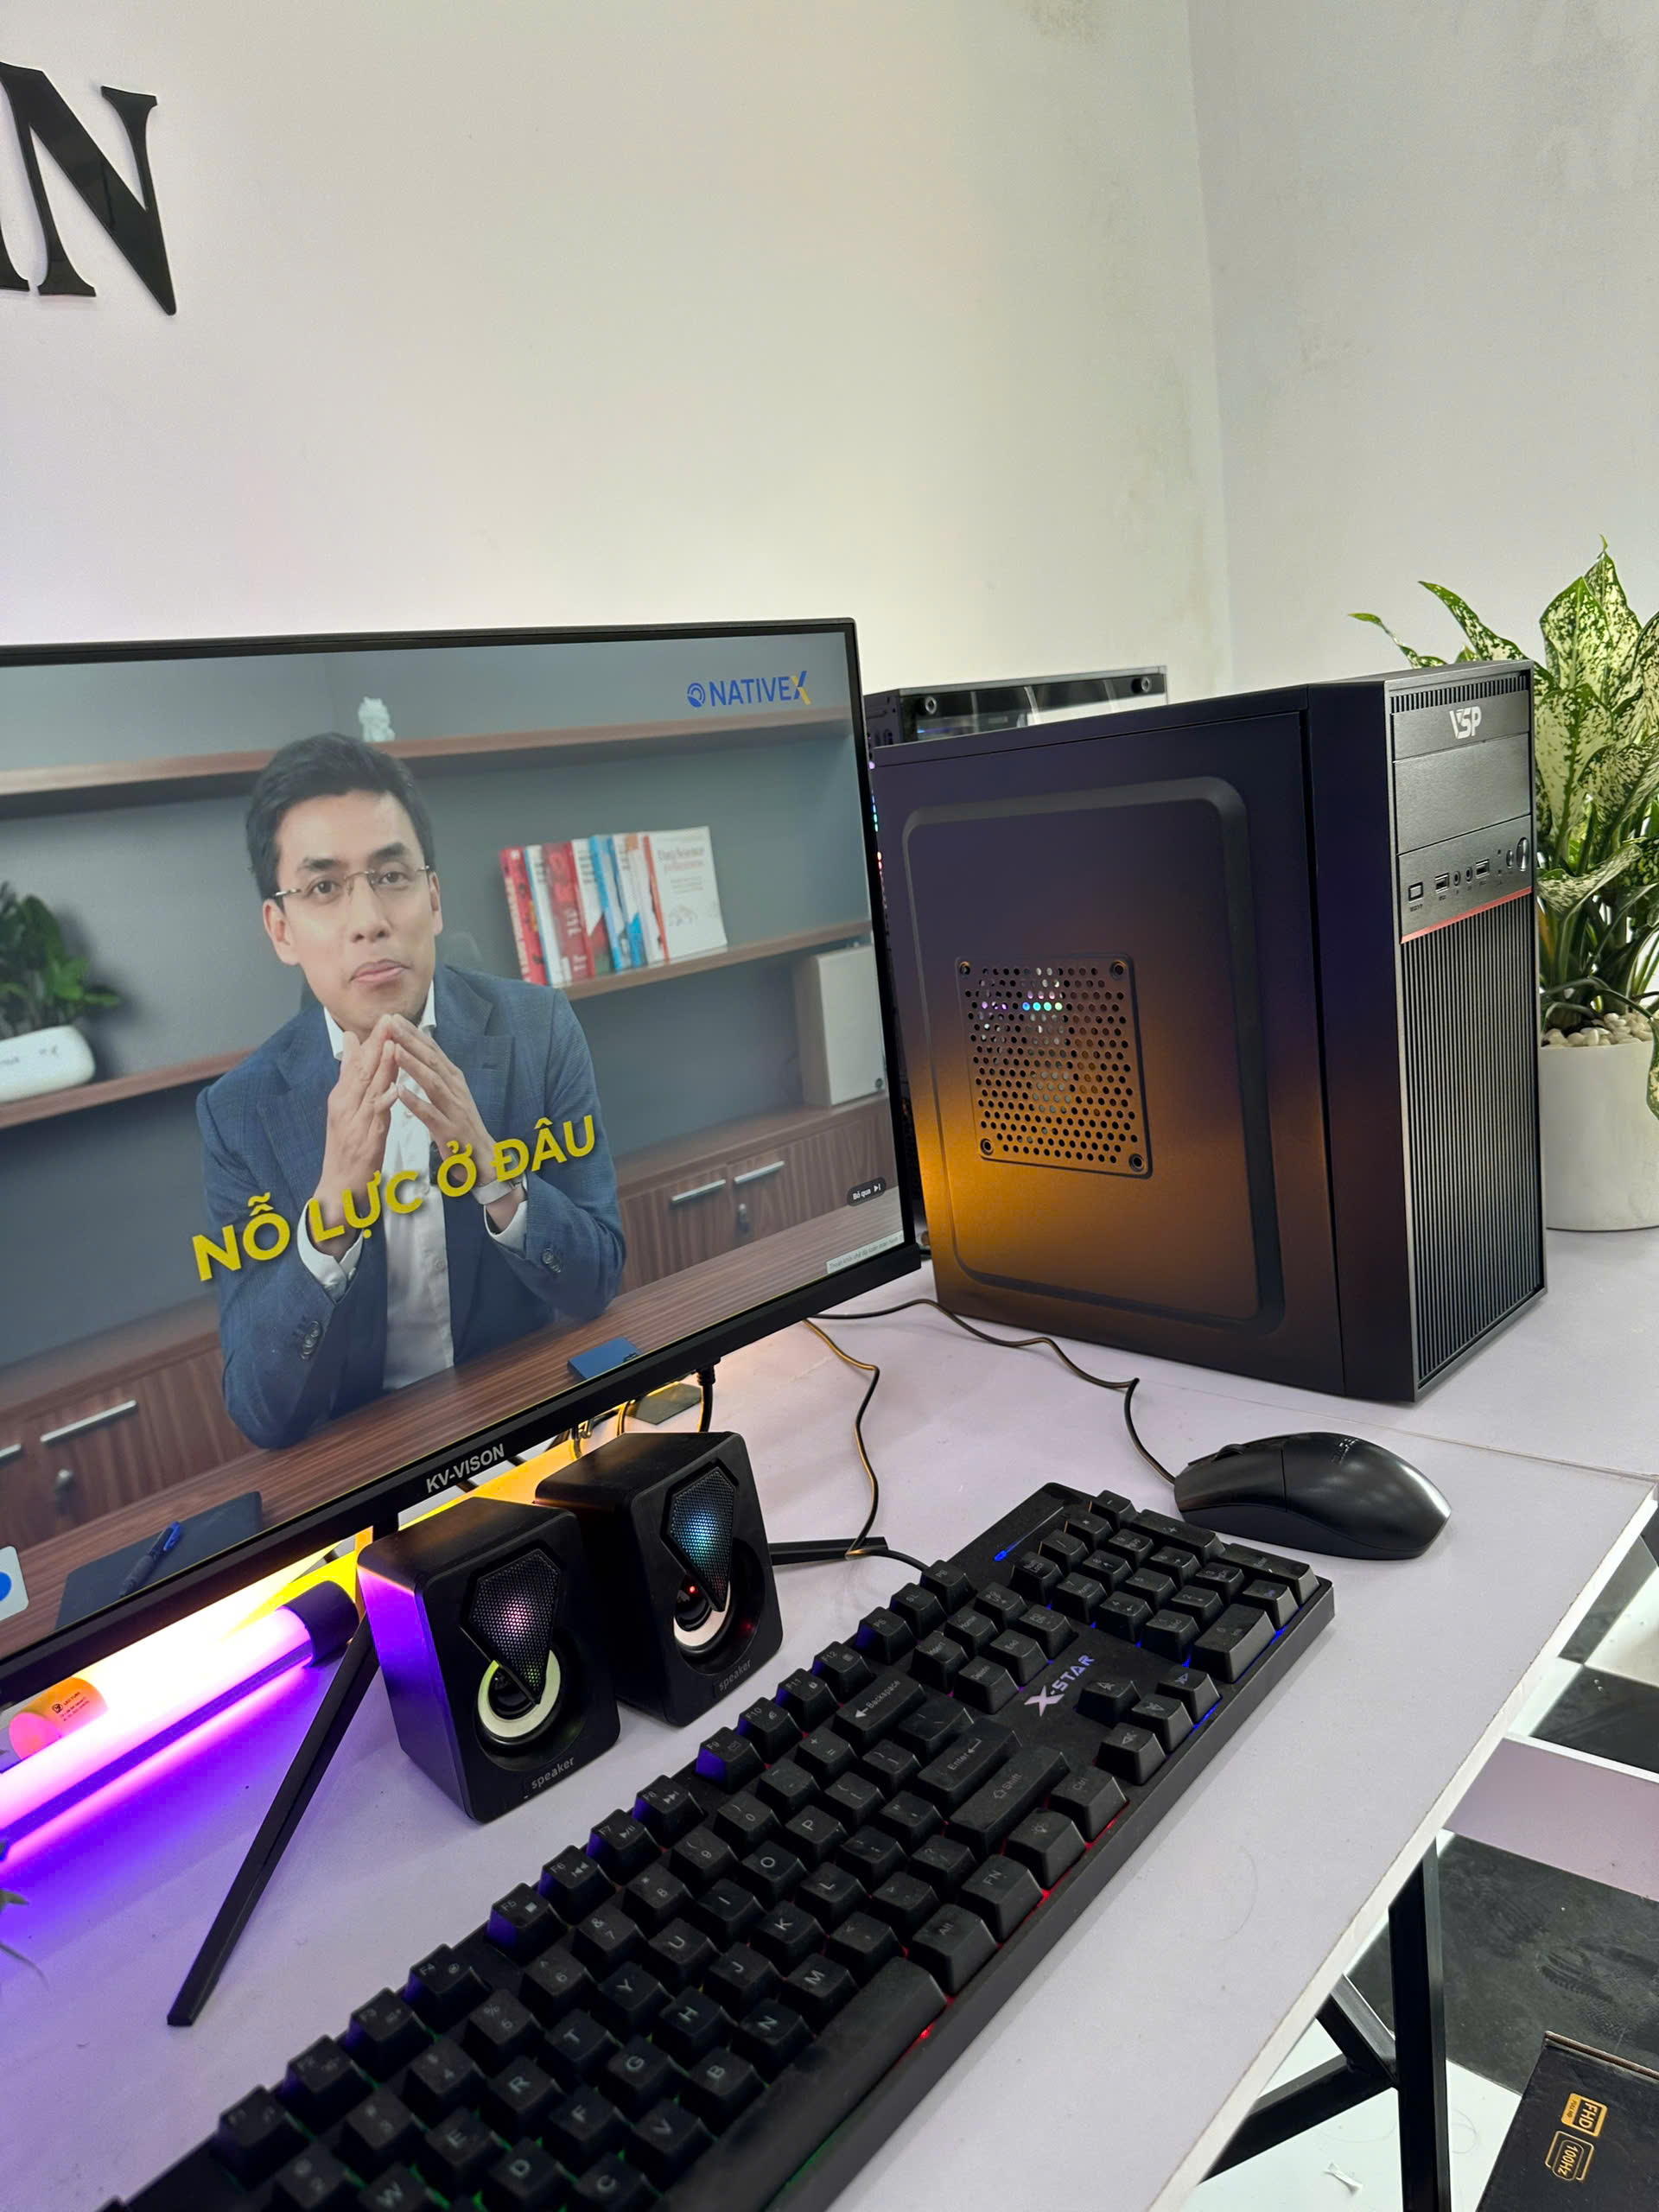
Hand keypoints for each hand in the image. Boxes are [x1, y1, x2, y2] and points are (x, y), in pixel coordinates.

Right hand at [312, 1016, 398, 1230]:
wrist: (337, 1186)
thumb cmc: (345, 1146)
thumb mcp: (345, 1108)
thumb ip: (349, 1077)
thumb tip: (351, 1044)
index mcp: (341, 1096)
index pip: (357, 1062)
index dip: (372, 1039)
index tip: (386, 1017)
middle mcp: (344, 1105)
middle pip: (362, 1069)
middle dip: (377, 1043)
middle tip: (389, 1018)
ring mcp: (353, 1121)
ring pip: (368, 1089)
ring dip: (380, 1066)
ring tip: (392, 1044)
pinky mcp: (364, 1138)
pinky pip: (375, 1117)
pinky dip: (384, 1101)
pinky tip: (394, 1088)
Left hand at [387, 1017, 522, 1229]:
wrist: (484, 1161)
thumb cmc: (462, 1129)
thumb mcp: (451, 1097)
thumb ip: (437, 1076)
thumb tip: (422, 1052)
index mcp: (454, 1080)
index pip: (432, 1051)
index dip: (414, 1033)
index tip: (393, 1017)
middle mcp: (456, 1090)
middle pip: (432, 1060)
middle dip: (410, 1040)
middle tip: (390, 1022)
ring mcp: (455, 1110)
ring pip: (432, 1083)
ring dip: (412, 1065)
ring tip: (393, 1049)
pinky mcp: (451, 1132)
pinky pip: (431, 1115)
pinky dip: (415, 1102)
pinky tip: (400, 1092)